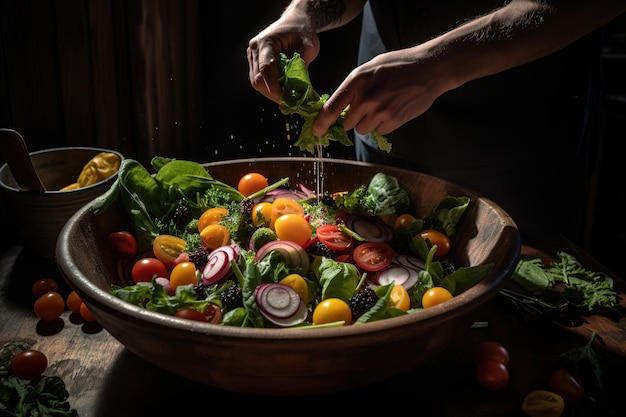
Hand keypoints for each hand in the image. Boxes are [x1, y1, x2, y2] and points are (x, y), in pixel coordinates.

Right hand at [247, 13, 320, 103]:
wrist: (296, 21)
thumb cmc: (302, 31)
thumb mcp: (308, 47)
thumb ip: (301, 67)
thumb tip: (299, 90)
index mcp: (266, 41)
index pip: (266, 69)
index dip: (275, 87)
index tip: (287, 99)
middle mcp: (255, 49)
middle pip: (258, 79)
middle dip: (274, 93)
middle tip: (290, 102)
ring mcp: (253, 55)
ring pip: (257, 83)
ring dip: (271, 93)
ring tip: (287, 97)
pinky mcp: (255, 62)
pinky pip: (259, 80)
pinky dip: (270, 88)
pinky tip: (282, 90)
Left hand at [312, 47, 448, 136]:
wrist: (429, 69)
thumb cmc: (398, 65)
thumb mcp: (370, 69)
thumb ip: (354, 87)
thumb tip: (339, 108)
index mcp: (356, 81)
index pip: (331, 107)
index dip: (321, 122)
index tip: (316, 131)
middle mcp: (366, 98)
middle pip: (348, 123)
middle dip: (354, 118)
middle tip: (367, 106)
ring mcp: (380, 111)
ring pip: (363, 129)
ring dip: (369, 122)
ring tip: (382, 106)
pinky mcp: (393, 121)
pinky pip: (379, 131)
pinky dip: (384, 124)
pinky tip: (393, 109)